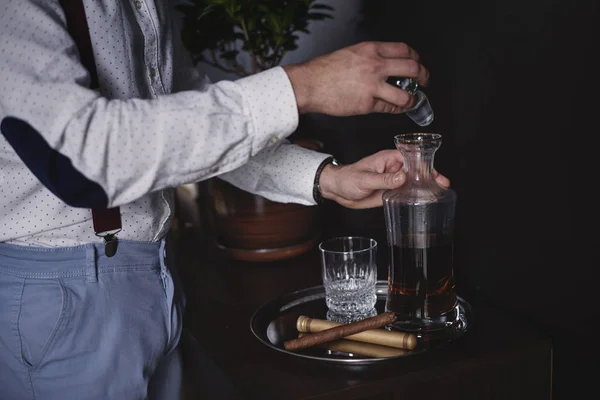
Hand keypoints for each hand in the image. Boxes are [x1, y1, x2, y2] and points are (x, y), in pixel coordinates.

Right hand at [283, 41, 428, 115]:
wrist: (309, 84)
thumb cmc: (324, 71)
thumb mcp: (350, 53)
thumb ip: (369, 57)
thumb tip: (384, 64)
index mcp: (371, 50)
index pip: (404, 50)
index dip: (416, 58)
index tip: (417, 63)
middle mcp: (375, 65)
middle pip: (412, 68)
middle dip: (423, 76)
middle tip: (424, 82)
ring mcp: (372, 86)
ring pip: (405, 95)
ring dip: (412, 100)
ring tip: (411, 101)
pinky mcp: (367, 104)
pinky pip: (389, 109)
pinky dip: (396, 110)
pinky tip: (396, 109)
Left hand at [318, 150, 449, 208]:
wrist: (337, 190)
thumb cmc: (348, 178)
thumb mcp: (365, 179)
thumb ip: (384, 179)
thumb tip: (402, 177)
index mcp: (389, 159)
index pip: (412, 159)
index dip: (425, 166)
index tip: (434, 174)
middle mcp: (394, 169)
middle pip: (417, 171)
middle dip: (430, 177)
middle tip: (442, 185)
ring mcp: (394, 181)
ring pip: (414, 183)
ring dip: (425, 188)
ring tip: (438, 194)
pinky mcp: (391, 192)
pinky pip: (406, 194)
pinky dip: (415, 197)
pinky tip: (424, 201)